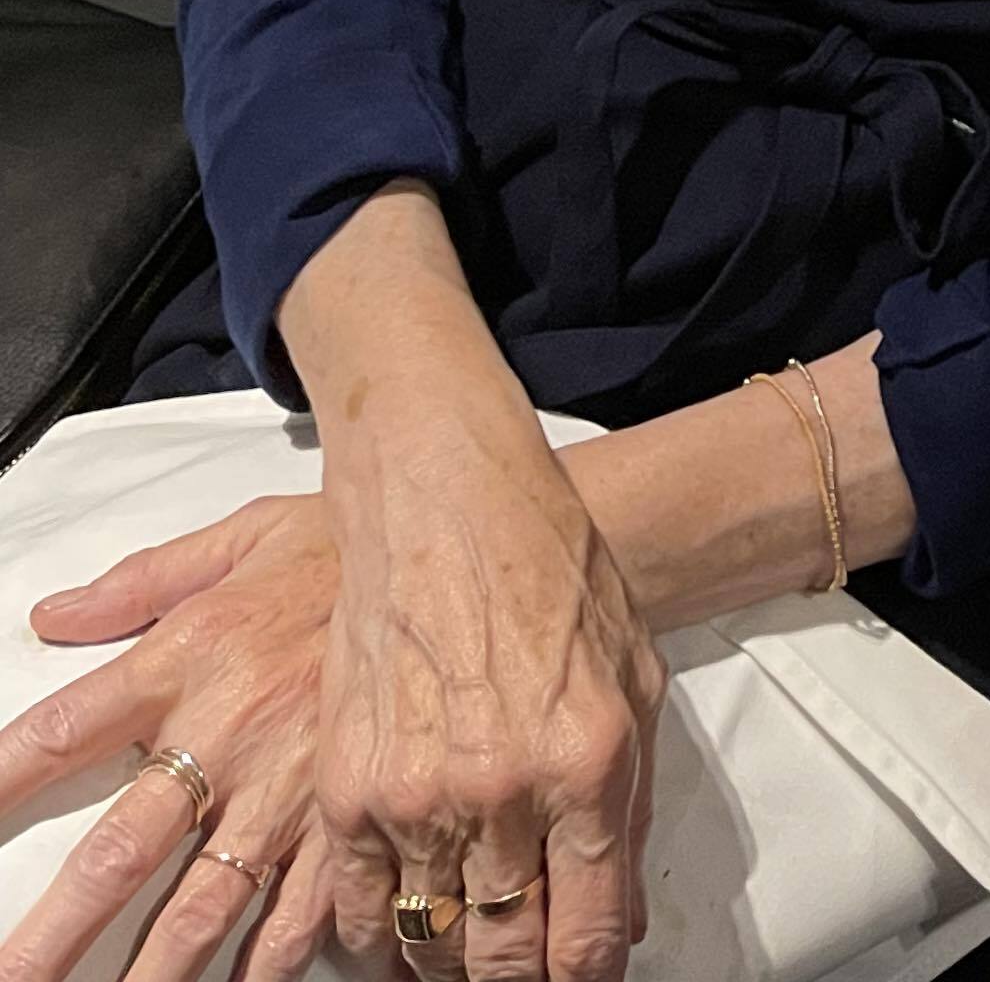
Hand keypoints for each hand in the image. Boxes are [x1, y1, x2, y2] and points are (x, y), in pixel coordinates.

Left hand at [0, 494, 343, 981]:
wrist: (457, 546)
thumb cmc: (346, 543)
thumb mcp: (239, 539)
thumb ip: (142, 580)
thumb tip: (54, 612)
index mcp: (186, 658)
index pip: (63, 731)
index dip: (3, 781)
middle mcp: (225, 734)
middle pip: (117, 853)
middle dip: (55, 934)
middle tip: (12, 980)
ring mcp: (288, 788)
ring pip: (199, 907)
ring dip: (147, 975)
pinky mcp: (349, 817)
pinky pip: (299, 913)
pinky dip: (267, 963)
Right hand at [311, 388, 662, 981]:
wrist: (449, 504)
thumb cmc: (553, 574)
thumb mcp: (632, 677)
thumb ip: (630, 806)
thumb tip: (625, 919)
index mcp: (587, 762)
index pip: (589, 931)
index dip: (587, 975)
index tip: (581, 980)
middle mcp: (505, 790)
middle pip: (508, 953)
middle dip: (520, 980)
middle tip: (523, 971)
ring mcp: (418, 794)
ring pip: (434, 939)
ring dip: (455, 958)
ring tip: (470, 949)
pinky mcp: (350, 787)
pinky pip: (361, 907)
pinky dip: (382, 933)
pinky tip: (405, 922)